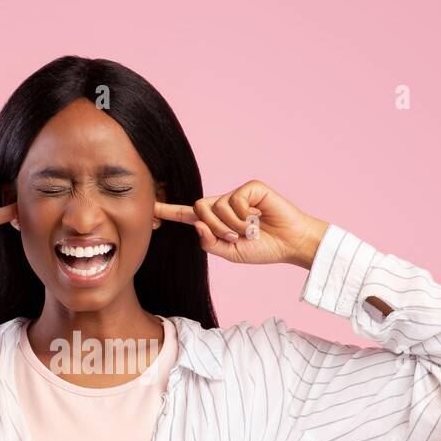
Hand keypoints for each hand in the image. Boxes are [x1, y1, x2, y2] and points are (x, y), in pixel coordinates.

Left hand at [154, 180, 326, 267]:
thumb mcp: (230, 253)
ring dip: (232, 226)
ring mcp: (237, 195)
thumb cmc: (263, 249)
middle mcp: (223, 205)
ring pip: (216, 207)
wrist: (290, 244)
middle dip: (213, 228)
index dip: (169, 211)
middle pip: (199, 209)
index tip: (150, 206)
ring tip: (251, 230)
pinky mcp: (251, 188)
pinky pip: (234, 201)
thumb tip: (196, 224)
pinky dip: (244, 216)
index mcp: (216, 222)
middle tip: (235, 238)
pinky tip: (259, 219)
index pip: (188, 215)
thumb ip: (209, 242)